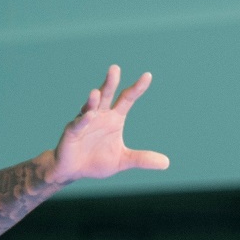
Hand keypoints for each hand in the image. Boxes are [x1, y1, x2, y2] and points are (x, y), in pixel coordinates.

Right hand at [50, 65, 170, 182]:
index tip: (147, 75)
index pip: (127, 99)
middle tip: (115, 68)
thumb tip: (166, 163)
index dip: (137, 88)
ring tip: (96, 92)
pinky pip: (78, 124)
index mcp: (114, 119)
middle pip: (106, 95)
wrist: (73, 171)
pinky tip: (88, 116)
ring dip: (93, 100)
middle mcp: (100, 115)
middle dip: (110, 82)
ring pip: (90, 107)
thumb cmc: (97, 161)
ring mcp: (85, 122)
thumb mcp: (123, 161)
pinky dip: (83, 120)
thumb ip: (142, 159)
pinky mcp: (72, 132)